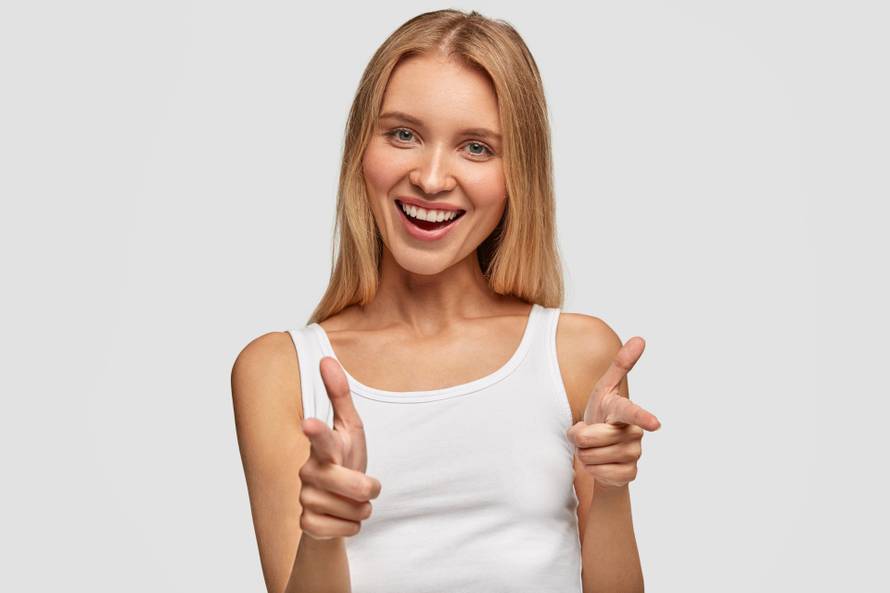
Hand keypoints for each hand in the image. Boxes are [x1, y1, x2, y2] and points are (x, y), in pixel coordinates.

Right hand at [298, 356, 381, 539]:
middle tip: (369, 487)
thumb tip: (326, 358)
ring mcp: (305, 499)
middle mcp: (308, 471)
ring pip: (352, 509)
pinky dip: (352, 527)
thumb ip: (339, 396)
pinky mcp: (307, 524)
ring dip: (361, 508)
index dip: (317, 430)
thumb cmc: (345, 459)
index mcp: (322, 447)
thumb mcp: (350, 428)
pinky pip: (344, 529)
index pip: (321, 437)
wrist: (335, 503)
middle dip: (368, 489)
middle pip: (351, 484)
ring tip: (353, 501)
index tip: (309, 423)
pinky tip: (342, 518)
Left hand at [566, 336, 660, 488]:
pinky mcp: (629, 474)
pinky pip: (600, 474)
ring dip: (585, 455)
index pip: (631, 412)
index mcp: (624, 411)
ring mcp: (634, 455)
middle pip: (590, 438)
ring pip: (592, 457)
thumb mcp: (604, 389)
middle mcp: (634, 433)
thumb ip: (620, 365)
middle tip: (586, 434)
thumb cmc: (602, 415)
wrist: (601, 450)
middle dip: (579, 438)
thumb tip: (641, 339)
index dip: (642, 417)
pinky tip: (601, 464)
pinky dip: (593, 470)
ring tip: (594, 449)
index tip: (655, 423)